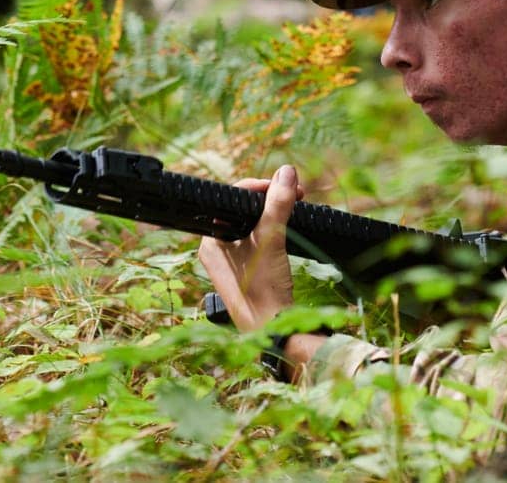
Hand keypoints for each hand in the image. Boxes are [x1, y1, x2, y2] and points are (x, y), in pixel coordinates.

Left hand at [197, 164, 303, 331]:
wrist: (275, 332)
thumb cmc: (263, 292)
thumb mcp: (270, 241)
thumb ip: (277, 205)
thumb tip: (286, 173)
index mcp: (210, 242)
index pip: (230, 200)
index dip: (257, 187)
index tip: (282, 183)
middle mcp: (218, 249)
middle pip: (243, 210)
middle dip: (270, 197)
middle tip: (295, 191)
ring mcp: (234, 261)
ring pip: (254, 223)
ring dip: (276, 210)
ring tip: (295, 202)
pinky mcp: (250, 270)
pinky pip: (261, 238)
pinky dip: (277, 227)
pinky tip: (291, 223)